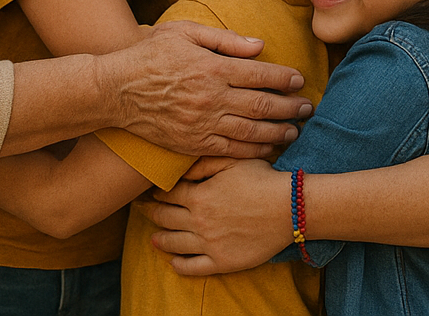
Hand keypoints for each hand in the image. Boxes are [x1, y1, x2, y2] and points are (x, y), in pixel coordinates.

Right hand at [105, 21, 311, 158]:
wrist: (114, 90)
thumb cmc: (149, 54)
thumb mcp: (184, 32)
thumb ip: (224, 39)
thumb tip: (259, 45)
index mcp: (212, 67)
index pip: (260, 74)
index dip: (284, 78)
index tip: (299, 80)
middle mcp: (211, 98)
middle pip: (262, 105)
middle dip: (290, 107)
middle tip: (307, 108)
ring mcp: (201, 124)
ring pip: (250, 131)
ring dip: (277, 132)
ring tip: (295, 132)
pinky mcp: (191, 144)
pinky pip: (229, 150)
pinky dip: (252, 151)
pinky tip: (266, 150)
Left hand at [141, 158, 288, 274]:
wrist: (288, 208)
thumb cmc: (263, 180)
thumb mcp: (233, 161)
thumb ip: (204, 163)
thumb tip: (182, 169)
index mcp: (199, 195)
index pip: (167, 194)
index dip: (155, 192)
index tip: (148, 191)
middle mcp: (198, 221)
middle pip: (165, 218)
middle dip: (150, 213)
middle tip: (140, 211)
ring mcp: (208, 243)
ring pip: (174, 243)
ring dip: (159, 239)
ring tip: (153, 238)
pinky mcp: (221, 261)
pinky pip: (192, 267)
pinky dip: (179, 265)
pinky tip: (174, 262)